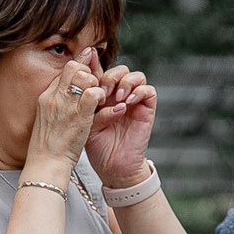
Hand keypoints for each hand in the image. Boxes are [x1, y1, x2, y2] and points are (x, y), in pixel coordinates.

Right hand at [25, 59, 101, 173]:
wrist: (45, 164)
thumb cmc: (49, 148)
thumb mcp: (47, 121)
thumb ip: (57, 105)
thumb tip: (67, 96)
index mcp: (46, 97)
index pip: (64, 71)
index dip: (79, 72)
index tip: (87, 82)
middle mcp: (54, 97)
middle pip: (73, 67)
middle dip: (88, 72)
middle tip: (95, 88)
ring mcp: (65, 105)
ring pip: (84, 75)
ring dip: (96, 83)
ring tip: (99, 97)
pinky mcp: (79, 115)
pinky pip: (93, 93)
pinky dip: (100, 95)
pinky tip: (102, 105)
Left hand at [82, 53, 155, 187]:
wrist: (111, 165)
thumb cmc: (95, 144)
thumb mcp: (85, 117)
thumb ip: (86, 97)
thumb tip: (85, 76)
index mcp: (102, 95)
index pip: (103, 71)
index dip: (97, 67)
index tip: (87, 72)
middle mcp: (119, 95)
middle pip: (120, 70)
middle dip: (111, 76)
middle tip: (103, 90)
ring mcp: (134, 102)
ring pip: (136, 76)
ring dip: (125, 82)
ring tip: (116, 97)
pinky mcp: (146, 109)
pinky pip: (148, 90)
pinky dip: (139, 91)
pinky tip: (127, 102)